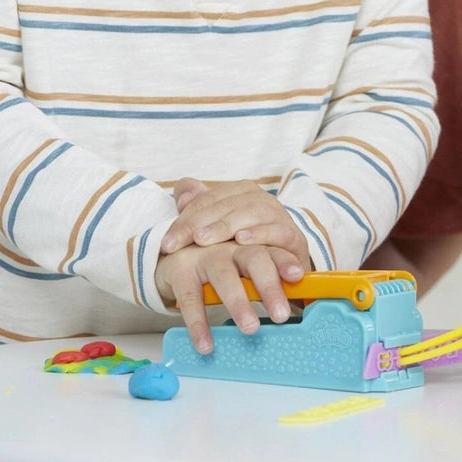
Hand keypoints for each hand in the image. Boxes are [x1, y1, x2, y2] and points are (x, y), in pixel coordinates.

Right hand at [155, 240, 305, 354]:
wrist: (173, 250)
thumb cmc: (220, 262)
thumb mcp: (244, 265)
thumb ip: (268, 280)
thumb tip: (301, 306)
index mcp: (253, 245)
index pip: (274, 250)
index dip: (286, 261)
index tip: (298, 276)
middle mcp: (232, 246)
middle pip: (255, 260)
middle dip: (269, 286)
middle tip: (281, 314)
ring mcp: (206, 256)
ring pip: (225, 277)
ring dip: (238, 304)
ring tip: (250, 328)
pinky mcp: (181, 270)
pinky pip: (191, 299)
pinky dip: (198, 324)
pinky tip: (206, 344)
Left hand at [161, 178, 310, 268]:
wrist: (283, 268)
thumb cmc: (247, 248)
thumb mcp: (219, 230)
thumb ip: (200, 208)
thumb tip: (182, 194)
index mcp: (242, 192)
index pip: (208, 199)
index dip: (185, 219)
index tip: (166, 243)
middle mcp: (262, 201)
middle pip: (228, 204)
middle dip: (200, 224)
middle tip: (178, 244)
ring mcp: (280, 217)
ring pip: (252, 212)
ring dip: (226, 225)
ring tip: (204, 240)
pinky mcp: (295, 238)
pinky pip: (279, 230)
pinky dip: (261, 233)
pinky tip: (242, 240)